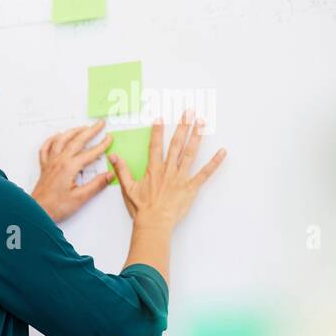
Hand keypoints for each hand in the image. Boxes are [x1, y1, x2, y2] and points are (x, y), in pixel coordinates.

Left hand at [30, 121, 114, 222]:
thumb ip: (96, 185)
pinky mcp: (44, 167)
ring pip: (61, 140)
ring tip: (82, 127)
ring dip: (73, 131)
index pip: (90, 153)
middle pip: (77, 141)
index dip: (102, 145)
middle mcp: (59, 161)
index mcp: (69, 167)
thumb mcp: (80, 198)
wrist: (37, 211)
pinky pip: (46, 148)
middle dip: (90, 131)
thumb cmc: (55, 206)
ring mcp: (50, 162)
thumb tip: (110, 175)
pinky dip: (52, 140)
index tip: (109, 138)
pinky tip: (57, 136)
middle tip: (100, 124)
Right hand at [109, 112, 225, 228]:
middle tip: (189, 112)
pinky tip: (222, 152)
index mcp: (153, 170)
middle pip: (176, 144)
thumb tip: (113, 156)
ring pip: (190, 153)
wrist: (153, 223)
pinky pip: (205, 173)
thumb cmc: (141, 208)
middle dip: (183, 126)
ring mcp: (181, 178)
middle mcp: (168, 170)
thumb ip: (122, 170)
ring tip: (202, 123)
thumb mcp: (127, 188)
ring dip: (197, 137)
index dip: (157, 131)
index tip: (159, 118)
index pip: (155, 146)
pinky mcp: (191, 187)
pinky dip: (214, 163)